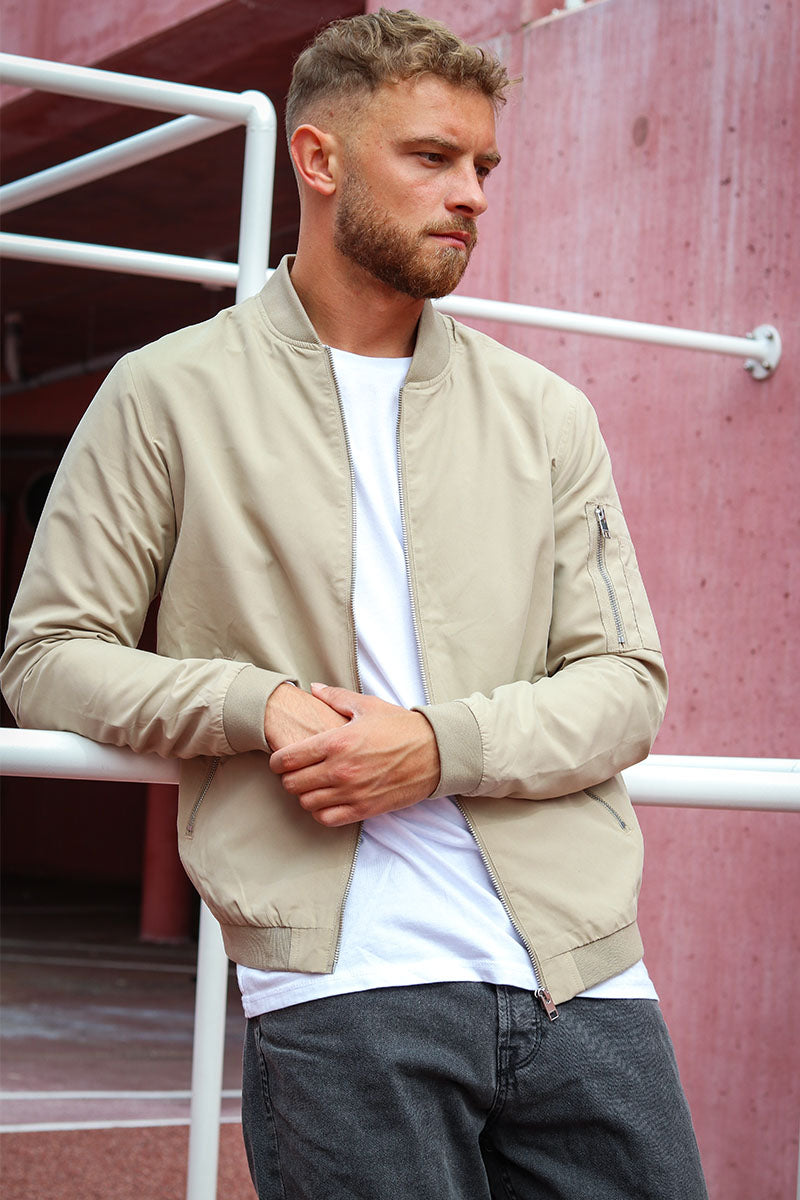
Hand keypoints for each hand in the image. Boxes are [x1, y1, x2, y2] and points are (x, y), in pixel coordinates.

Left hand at [268, 683, 440, 826]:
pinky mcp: (365, 809)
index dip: (277, 760)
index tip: (281, 759)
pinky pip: (327, 819)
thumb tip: (314, 688)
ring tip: (311, 786)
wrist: (435, 752)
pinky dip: (320, 812)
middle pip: (291, 784)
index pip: (287, 758)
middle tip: (295, 772)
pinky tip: (326, 801)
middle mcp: (340, 770)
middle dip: (288, 778)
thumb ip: (335, 697)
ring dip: (304, 795)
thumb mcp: (367, 706)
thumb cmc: (402, 727)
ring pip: (306, 803)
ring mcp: (352, 792)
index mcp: (336, 742)